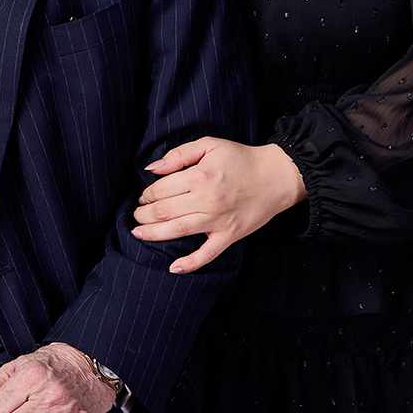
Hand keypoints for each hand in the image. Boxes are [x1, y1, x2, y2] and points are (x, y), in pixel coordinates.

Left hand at [133, 137, 306, 272]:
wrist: (277, 176)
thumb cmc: (240, 158)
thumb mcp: (209, 144)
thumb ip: (179, 154)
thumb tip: (152, 168)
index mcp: (199, 176)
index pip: (161, 190)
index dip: (146, 194)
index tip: (142, 197)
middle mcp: (206, 200)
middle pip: (164, 211)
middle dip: (144, 215)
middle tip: (136, 216)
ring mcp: (218, 220)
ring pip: (178, 230)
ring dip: (154, 234)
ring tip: (139, 233)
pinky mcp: (230, 235)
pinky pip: (208, 253)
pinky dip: (190, 263)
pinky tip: (173, 268)